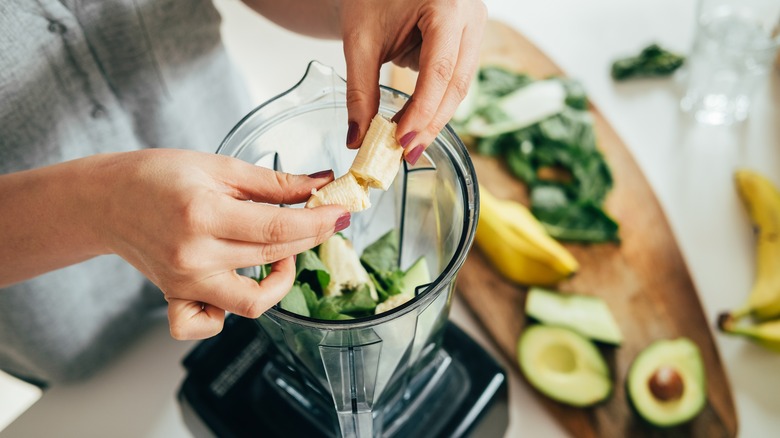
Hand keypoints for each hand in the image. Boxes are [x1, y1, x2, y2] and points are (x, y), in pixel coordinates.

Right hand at [93, 149, 347, 339]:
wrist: (105, 200)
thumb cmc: (156, 176)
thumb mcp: (217, 166)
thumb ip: (272, 182)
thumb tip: (320, 184)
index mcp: (203, 215)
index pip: (277, 228)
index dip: (317, 223)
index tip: (341, 214)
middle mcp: (193, 257)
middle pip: (271, 258)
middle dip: (309, 239)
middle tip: (322, 220)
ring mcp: (184, 284)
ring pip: (252, 302)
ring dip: (279, 279)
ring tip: (281, 251)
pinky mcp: (176, 298)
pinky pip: (209, 325)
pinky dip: (229, 315)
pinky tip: (239, 284)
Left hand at [340, 0, 486, 163]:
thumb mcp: (360, 41)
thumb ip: (360, 91)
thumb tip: (357, 138)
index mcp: (447, 6)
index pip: (439, 71)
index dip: (421, 111)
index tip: (400, 141)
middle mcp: (470, 14)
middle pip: (456, 84)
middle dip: (430, 122)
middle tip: (406, 153)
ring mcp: (475, 26)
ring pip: (460, 86)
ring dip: (433, 117)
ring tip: (407, 144)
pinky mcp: (469, 39)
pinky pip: (456, 79)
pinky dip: (434, 102)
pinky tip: (414, 123)